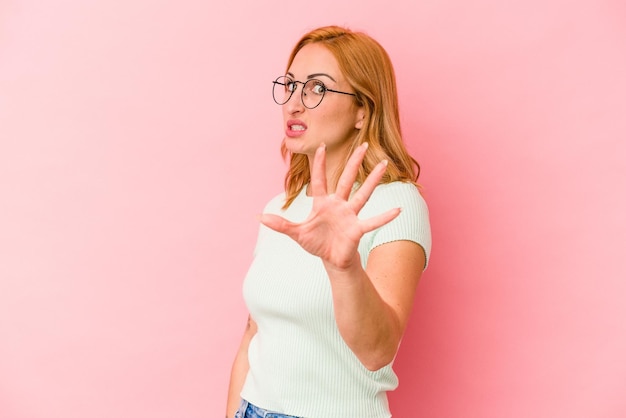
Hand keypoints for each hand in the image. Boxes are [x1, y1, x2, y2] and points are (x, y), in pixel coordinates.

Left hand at [259, 143, 400, 269]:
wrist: (331, 260)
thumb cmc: (315, 243)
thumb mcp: (296, 233)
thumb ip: (280, 224)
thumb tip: (258, 217)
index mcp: (322, 203)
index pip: (320, 179)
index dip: (320, 164)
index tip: (322, 146)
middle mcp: (339, 204)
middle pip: (348, 179)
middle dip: (354, 162)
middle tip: (364, 145)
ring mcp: (350, 215)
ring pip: (363, 194)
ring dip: (374, 180)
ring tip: (385, 165)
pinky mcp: (358, 229)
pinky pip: (373, 221)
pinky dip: (385, 217)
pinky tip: (398, 210)